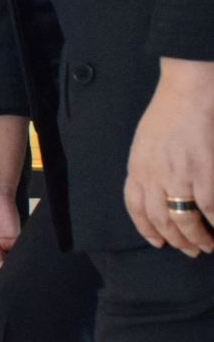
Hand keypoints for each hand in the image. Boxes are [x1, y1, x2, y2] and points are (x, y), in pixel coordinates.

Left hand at [123, 62, 213, 256]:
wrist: (189, 92)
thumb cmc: (169, 112)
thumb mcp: (146, 142)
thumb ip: (149, 167)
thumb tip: (157, 189)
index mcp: (138, 168)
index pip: (135, 207)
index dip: (146, 228)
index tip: (158, 241)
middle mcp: (154, 177)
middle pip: (161, 219)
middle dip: (176, 240)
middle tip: (190, 250)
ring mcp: (180, 177)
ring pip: (185, 220)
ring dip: (197, 238)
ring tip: (207, 246)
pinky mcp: (206, 175)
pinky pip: (211, 209)